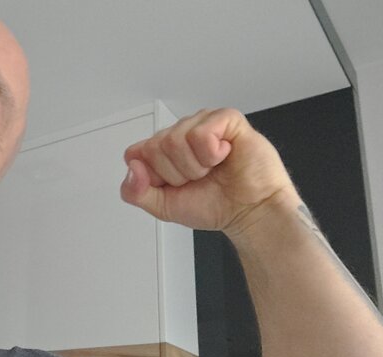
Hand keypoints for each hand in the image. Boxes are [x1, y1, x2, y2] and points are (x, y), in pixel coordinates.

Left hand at [120, 108, 297, 234]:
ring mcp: (201, 122)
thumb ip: (136, 192)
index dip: (153, 176)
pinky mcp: (225, 119)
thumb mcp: (163, 206)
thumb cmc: (214, 205)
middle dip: (176, 173)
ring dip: (196, 166)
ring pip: (174, 140)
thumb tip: (133, 168)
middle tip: (199, 178)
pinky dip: (212, 154)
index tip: (174, 185)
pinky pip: (201, 134)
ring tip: (213, 169)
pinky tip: (225, 156)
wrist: (249, 212)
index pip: (135, 154)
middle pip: (154, 148)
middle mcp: (179, 132)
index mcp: (162, 151)